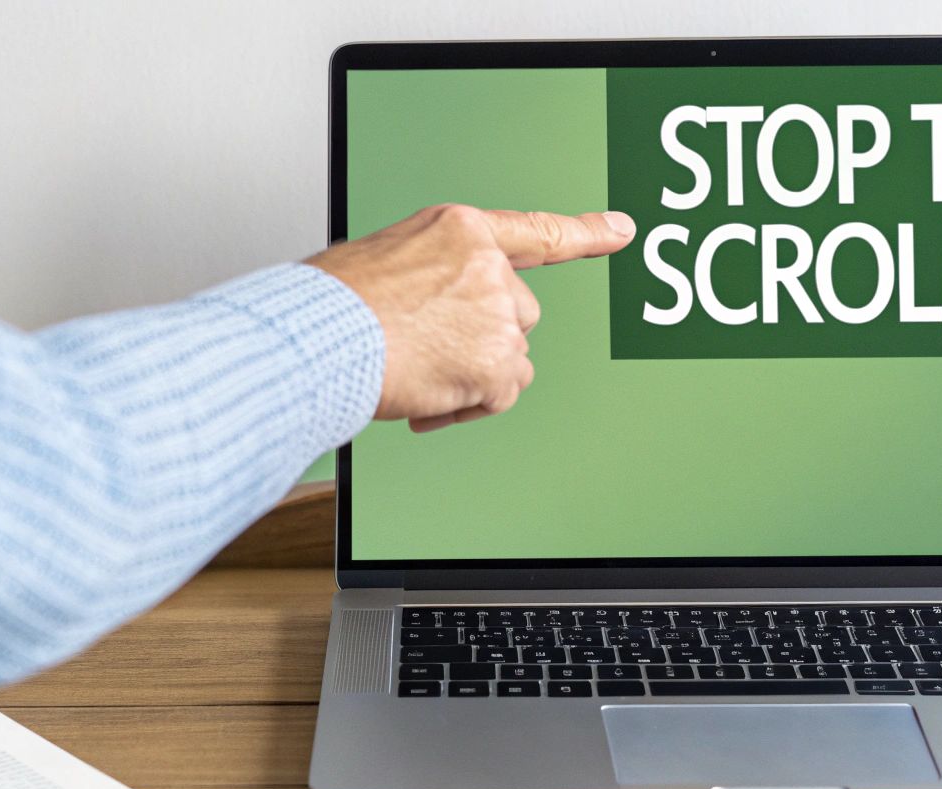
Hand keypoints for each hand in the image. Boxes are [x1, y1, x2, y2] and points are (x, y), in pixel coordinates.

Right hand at [306, 204, 634, 431]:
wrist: (319, 336)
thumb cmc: (332, 304)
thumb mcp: (388, 261)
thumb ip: (434, 275)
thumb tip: (442, 318)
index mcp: (460, 230)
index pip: (536, 232)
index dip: (586, 232)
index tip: (622, 230)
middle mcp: (487, 266)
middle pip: (520, 314)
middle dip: (485, 339)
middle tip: (432, 353)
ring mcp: (496, 314)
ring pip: (512, 359)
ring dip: (476, 375)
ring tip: (421, 376)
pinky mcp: (496, 362)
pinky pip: (501, 395)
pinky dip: (468, 406)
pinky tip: (429, 398)